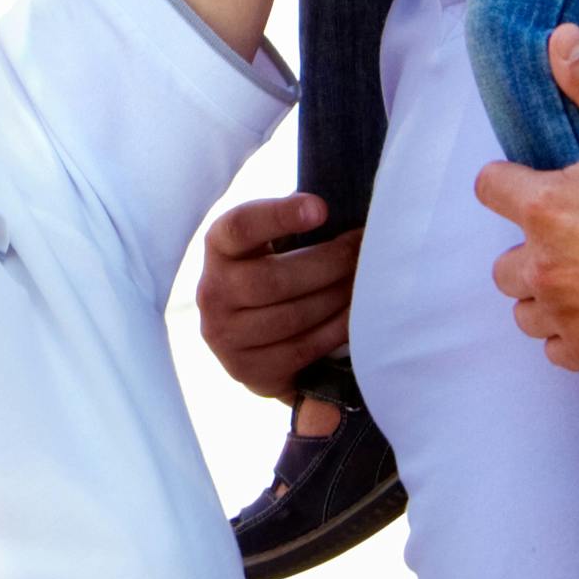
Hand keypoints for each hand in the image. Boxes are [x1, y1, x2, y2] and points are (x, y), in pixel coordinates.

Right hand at [195, 194, 358, 401]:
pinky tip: (355, 317)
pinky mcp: (247, 370)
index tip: (321, 208)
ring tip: (366, 284)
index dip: (278, 216)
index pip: (240, 227)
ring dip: (337, 299)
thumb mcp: (266, 244)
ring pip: (291, 317)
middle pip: (273, 279)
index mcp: (218, 248)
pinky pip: (301, 349)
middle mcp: (212, 292)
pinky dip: (334, 331)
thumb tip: (338, 212)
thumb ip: (290, 226)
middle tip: (363, 252)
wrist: (250, 338)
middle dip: (329, 264)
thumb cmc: (272, 273)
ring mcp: (224, 336)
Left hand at [478, 28, 578, 378]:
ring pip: (526, 309)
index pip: (489, 188)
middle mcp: (543, 265)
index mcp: (545, 207)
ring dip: (547, 296)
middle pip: (503, 261)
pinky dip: (573, 336)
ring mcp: (566, 315)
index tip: (540, 186)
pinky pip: (556, 349)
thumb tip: (559, 37)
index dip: (512, 184)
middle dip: (532, 249)